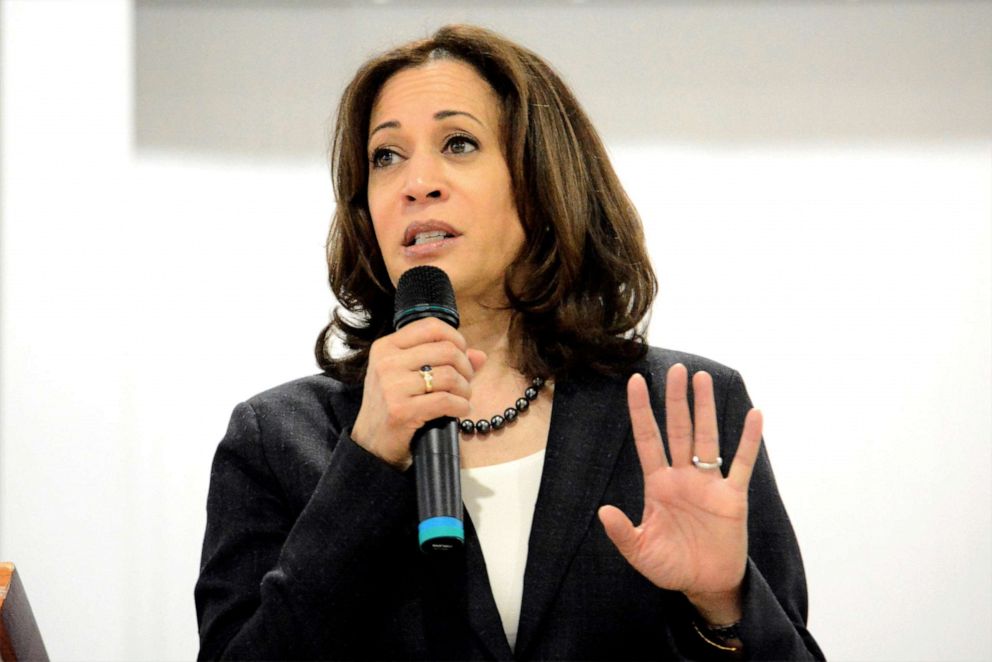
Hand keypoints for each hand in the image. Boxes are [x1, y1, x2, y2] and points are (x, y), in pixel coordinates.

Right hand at [351, 317, 485, 467]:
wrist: (371, 444)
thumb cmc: (393, 405)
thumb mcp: (409, 376)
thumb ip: (443, 361)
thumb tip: (479, 355)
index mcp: (386, 347)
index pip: (431, 326)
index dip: (456, 339)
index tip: (462, 355)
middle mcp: (386, 362)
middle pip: (446, 350)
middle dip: (465, 367)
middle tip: (466, 382)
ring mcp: (392, 386)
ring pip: (450, 376)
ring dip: (465, 390)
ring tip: (463, 398)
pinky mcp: (401, 410)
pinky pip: (446, 401)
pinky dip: (461, 406)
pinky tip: (461, 410)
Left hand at [598, 364, 762, 623]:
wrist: (705, 585)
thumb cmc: (671, 566)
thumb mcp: (640, 552)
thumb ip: (622, 533)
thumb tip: (603, 511)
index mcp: (658, 485)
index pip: (648, 439)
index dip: (641, 411)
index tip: (635, 382)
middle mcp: (683, 477)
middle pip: (678, 429)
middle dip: (675, 399)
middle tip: (676, 369)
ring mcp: (709, 484)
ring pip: (707, 438)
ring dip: (705, 408)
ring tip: (702, 378)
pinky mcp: (733, 497)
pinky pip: (743, 464)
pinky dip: (749, 440)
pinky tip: (755, 415)